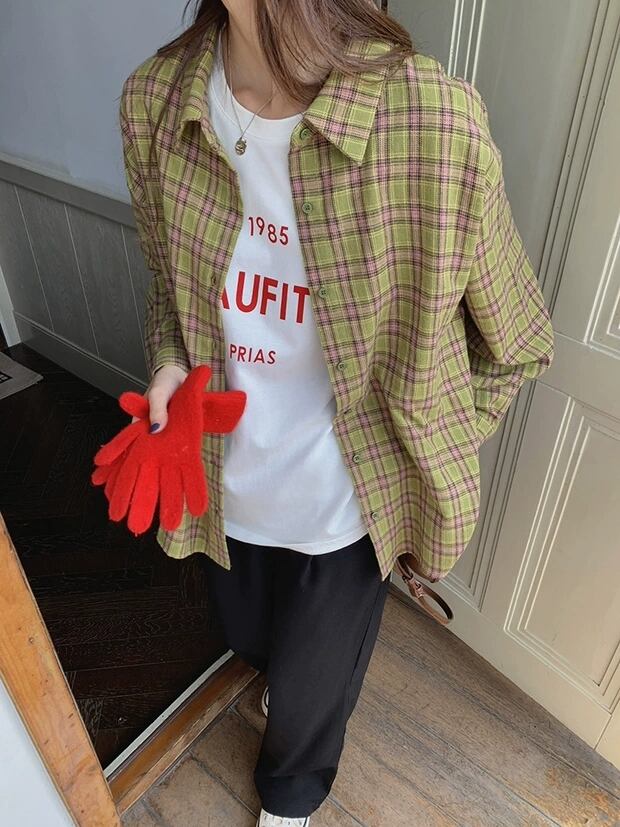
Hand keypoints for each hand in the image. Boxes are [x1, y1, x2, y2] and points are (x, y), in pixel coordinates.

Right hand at [91, 365, 245, 533]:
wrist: (186, 380)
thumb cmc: (166, 385)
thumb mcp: (159, 391)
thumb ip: (157, 407)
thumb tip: (157, 429)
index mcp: (139, 435)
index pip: (126, 463)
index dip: (118, 483)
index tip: (111, 504)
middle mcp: (153, 450)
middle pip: (144, 480)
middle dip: (139, 502)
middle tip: (135, 527)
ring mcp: (172, 453)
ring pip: (167, 482)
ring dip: (167, 502)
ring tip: (170, 527)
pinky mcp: (190, 452)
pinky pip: (191, 473)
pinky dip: (193, 490)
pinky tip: (197, 509)